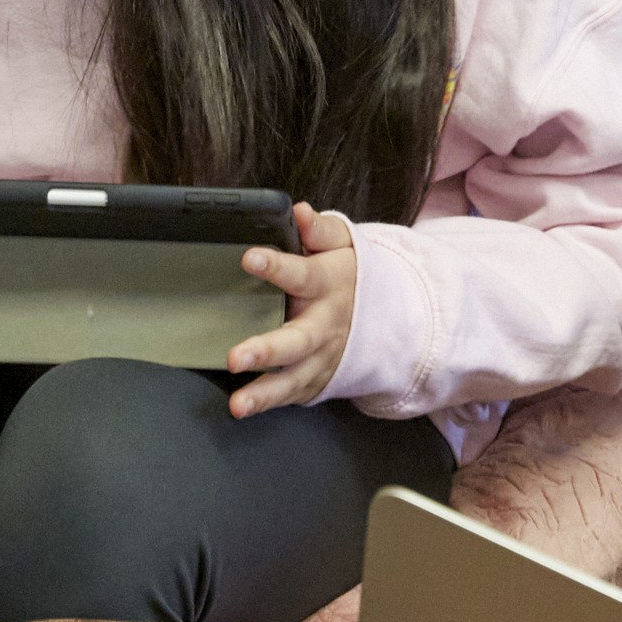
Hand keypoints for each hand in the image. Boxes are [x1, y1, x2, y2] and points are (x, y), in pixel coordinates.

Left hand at [224, 203, 358, 417]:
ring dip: (264, 393)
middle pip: (298, 340)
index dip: (277, 266)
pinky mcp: (315, 380)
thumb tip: (299, 213)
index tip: (250, 257)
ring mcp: (321, 358)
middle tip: (236, 357)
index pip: (303, 274)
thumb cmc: (347, 275)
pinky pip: (291, 394)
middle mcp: (325, 325)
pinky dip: (269, 403)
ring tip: (238, 403)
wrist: (385, 318)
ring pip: (293, 379)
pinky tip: (244, 408)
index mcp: (329, 284)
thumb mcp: (343, 244)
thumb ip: (320, 230)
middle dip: (267, 351)